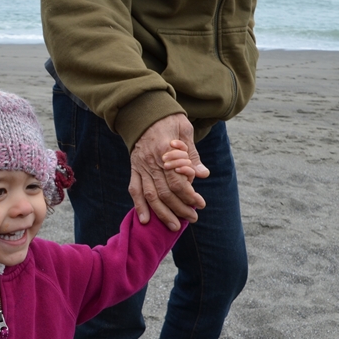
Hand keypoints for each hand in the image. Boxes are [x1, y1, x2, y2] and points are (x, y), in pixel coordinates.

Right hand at [128, 113, 207, 229]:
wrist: (144, 112)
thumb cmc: (169, 120)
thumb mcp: (185, 130)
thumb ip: (193, 154)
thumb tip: (203, 174)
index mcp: (166, 151)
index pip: (178, 181)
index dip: (189, 195)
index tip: (201, 203)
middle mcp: (152, 162)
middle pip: (165, 192)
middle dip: (180, 208)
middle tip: (193, 218)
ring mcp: (141, 167)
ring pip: (151, 196)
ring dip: (162, 213)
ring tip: (174, 226)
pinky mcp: (134, 169)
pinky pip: (135, 190)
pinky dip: (139, 206)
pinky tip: (145, 220)